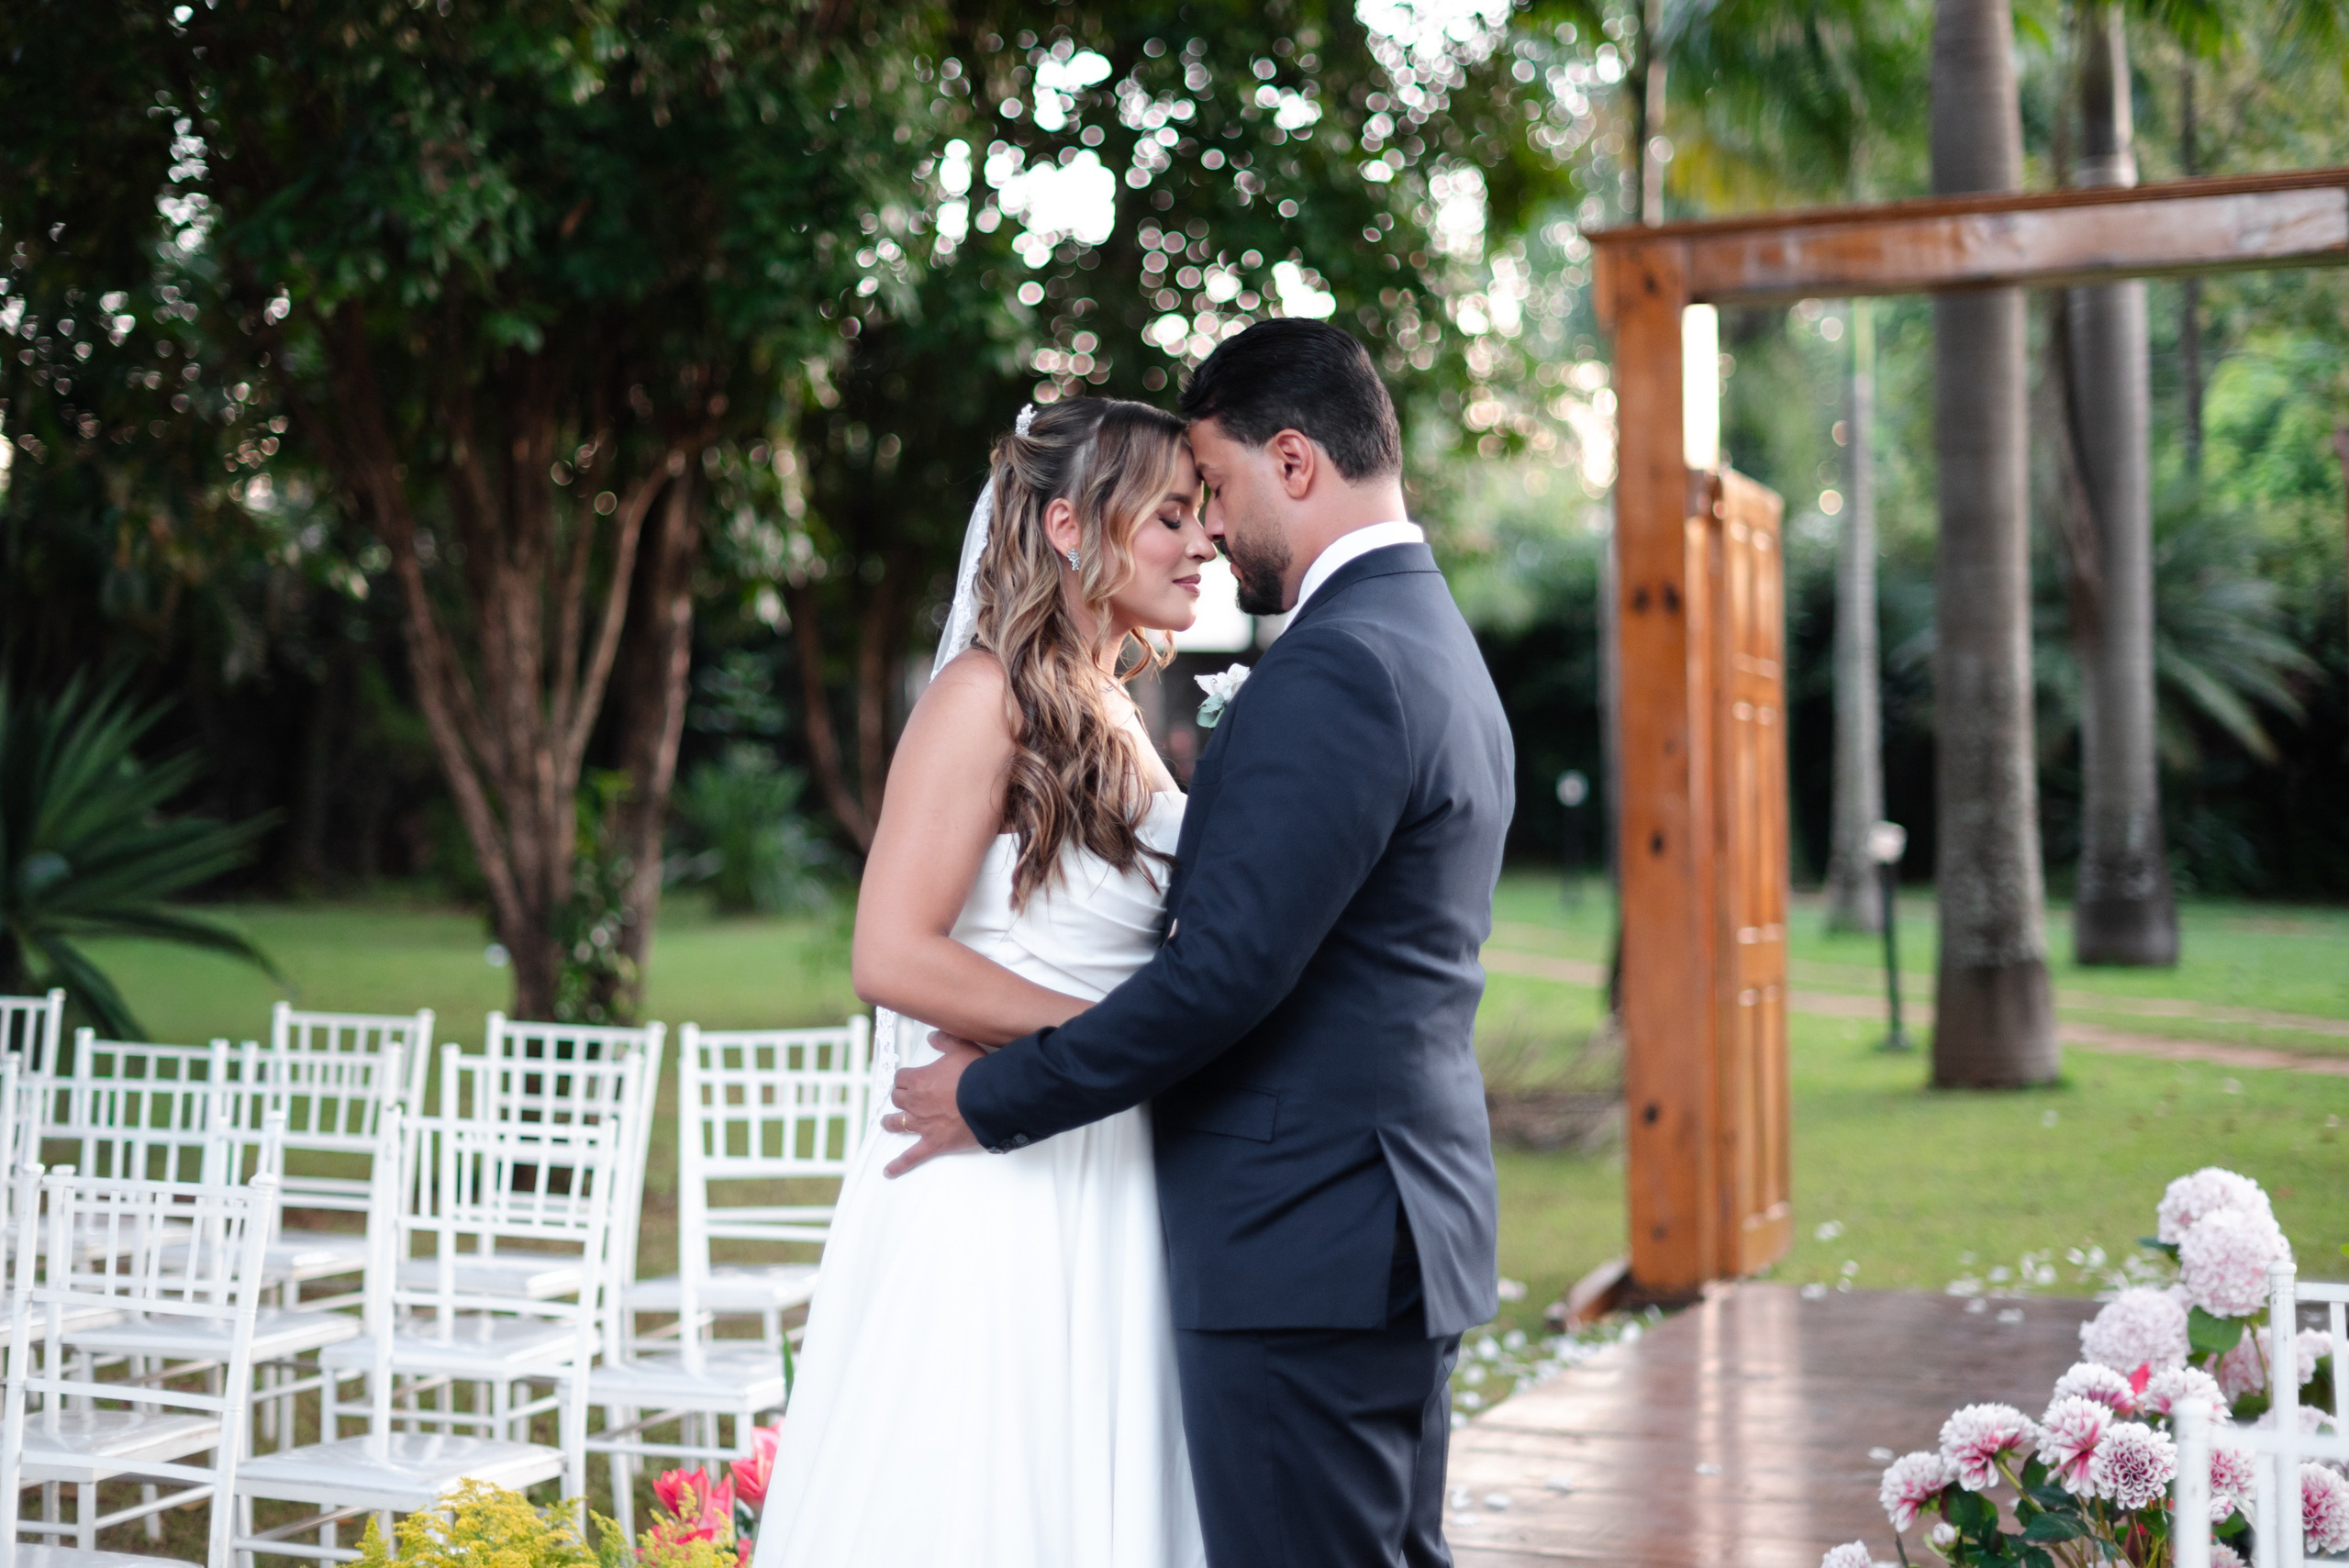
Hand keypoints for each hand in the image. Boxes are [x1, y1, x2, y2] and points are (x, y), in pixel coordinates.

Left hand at [881, 1032, 985, 1177]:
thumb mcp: (962, 1047)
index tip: (909, 1078)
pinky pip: (912, 1156)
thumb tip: (932, 1038)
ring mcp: (922, 1124)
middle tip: (903, 1097)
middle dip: (899, 1096)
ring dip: (891, 1122)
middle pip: (897, 1098)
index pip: (901, 1077)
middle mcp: (915, 1102)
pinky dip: (899, 1165)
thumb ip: (945, 1040)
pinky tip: (888, 1172)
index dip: (905, 1077)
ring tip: (887, 1123)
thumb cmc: (976, 1073)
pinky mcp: (933, 1143)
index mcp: (918, 1079)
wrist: (989, 1100)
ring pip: (898, 1123)